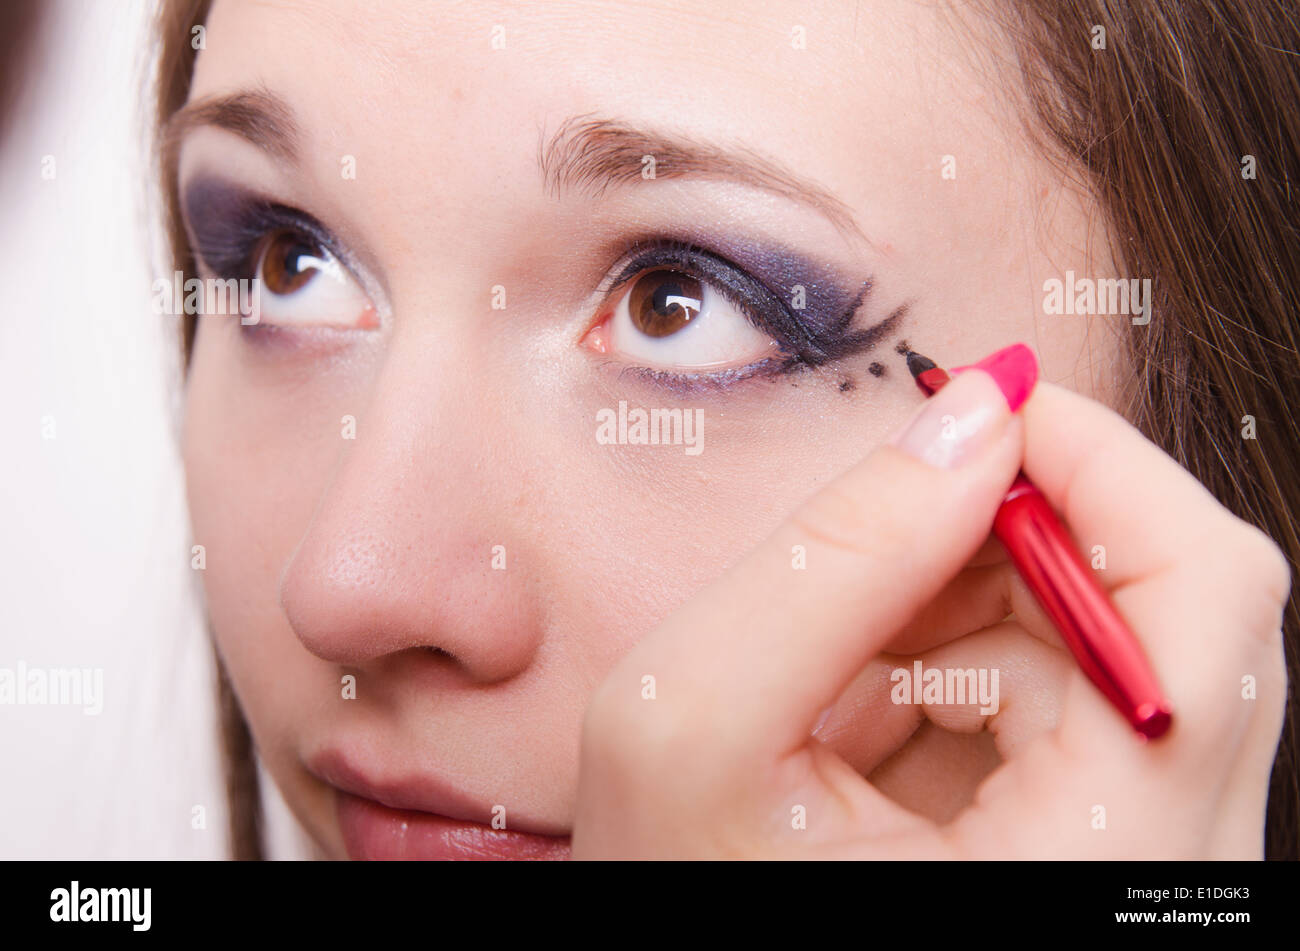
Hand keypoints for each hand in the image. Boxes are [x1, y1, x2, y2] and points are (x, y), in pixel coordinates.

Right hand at [572, 349, 1289, 858]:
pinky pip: (1091, 710)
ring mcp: (1137, 870)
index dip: (1111, 469)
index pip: (1209, 603)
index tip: (995, 409)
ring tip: (853, 657)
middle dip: (1019, 541)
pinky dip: (984, 668)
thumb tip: (973, 418)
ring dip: (986, 610)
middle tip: (887, 532)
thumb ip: (831, 559)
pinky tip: (880, 703)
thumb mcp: (686, 724)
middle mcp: (1151, 881)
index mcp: (1079, 868)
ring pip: (1128, 657)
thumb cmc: (673, 898)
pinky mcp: (1104, 855)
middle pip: (1178, 617)